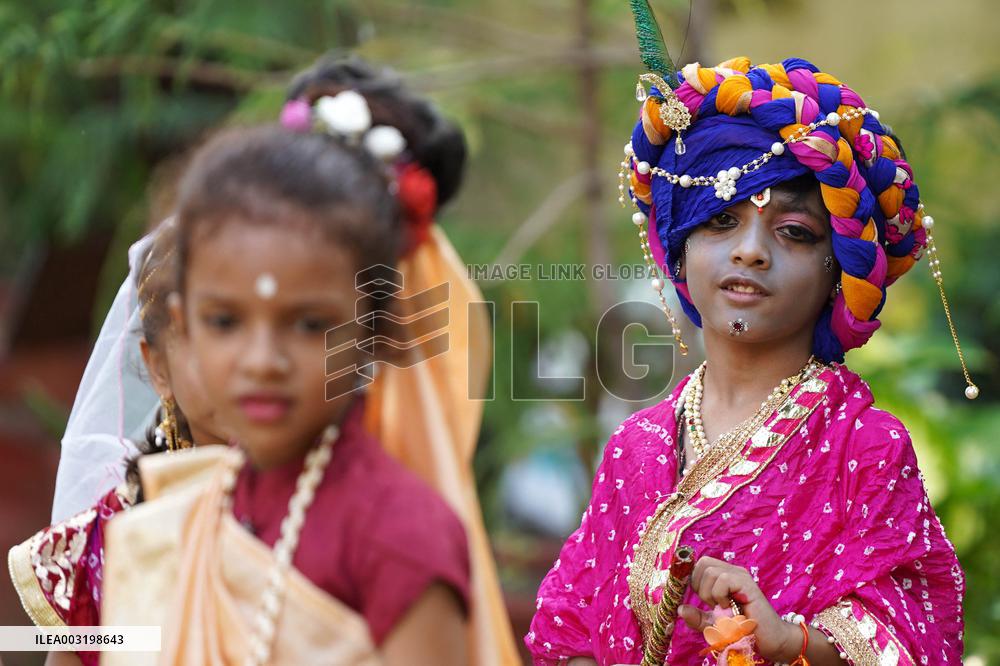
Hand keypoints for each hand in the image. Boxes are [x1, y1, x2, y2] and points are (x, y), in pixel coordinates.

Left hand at [676, 556, 800, 662]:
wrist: (769, 640)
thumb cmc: (742, 630)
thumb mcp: (714, 625)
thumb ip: (697, 617)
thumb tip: (680, 609)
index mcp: (723, 576)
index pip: (699, 564)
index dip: (694, 581)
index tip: (703, 600)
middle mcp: (732, 571)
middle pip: (703, 563)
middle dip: (700, 587)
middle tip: (713, 604)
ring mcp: (740, 575)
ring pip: (710, 571)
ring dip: (710, 594)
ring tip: (724, 607)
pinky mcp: (747, 583)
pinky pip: (722, 579)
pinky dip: (720, 595)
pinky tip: (730, 606)